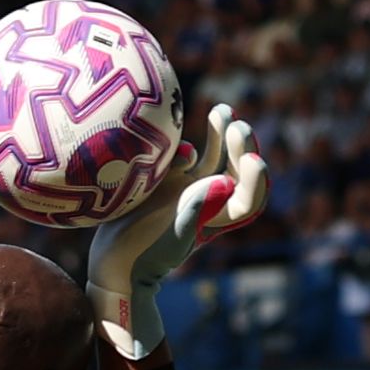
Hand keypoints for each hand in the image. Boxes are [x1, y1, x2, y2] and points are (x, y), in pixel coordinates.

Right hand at [86, 106, 266, 361]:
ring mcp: (187, 189)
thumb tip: (224, 181)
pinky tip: (182, 143)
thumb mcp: (172, 233)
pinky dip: (188, 145)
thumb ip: (196, 206)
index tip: (253, 159)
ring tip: (221, 111)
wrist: (113, 258)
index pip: (248, 199)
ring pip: (214, 158)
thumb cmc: (145, 253)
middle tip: (238, 126)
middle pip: (236, 171)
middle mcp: (207, 202)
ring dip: (221, 135)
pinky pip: (186, 156)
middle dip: (240, 147)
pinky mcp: (167, 180)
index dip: (255, 180)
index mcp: (216, 219)